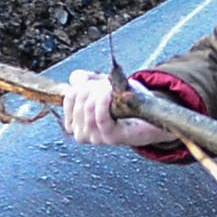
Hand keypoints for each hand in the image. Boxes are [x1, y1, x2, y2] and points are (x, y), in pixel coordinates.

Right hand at [60, 68, 175, 149]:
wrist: (149, 117)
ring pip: (88, 109)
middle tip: (106, 84)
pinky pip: (101, 118)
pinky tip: (109, 93)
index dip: (80, 86)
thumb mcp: (104, 87)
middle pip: (78, 103)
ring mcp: (96, 138)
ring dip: (99, 93)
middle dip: (92, 88)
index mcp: (76, 122)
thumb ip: (88, 80)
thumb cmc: (124, 103)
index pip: (68, 99)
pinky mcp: (111, 138)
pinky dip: (104, 102)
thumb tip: (75, 78)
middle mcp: (82, 134)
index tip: (93, 83)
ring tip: (110, 88)